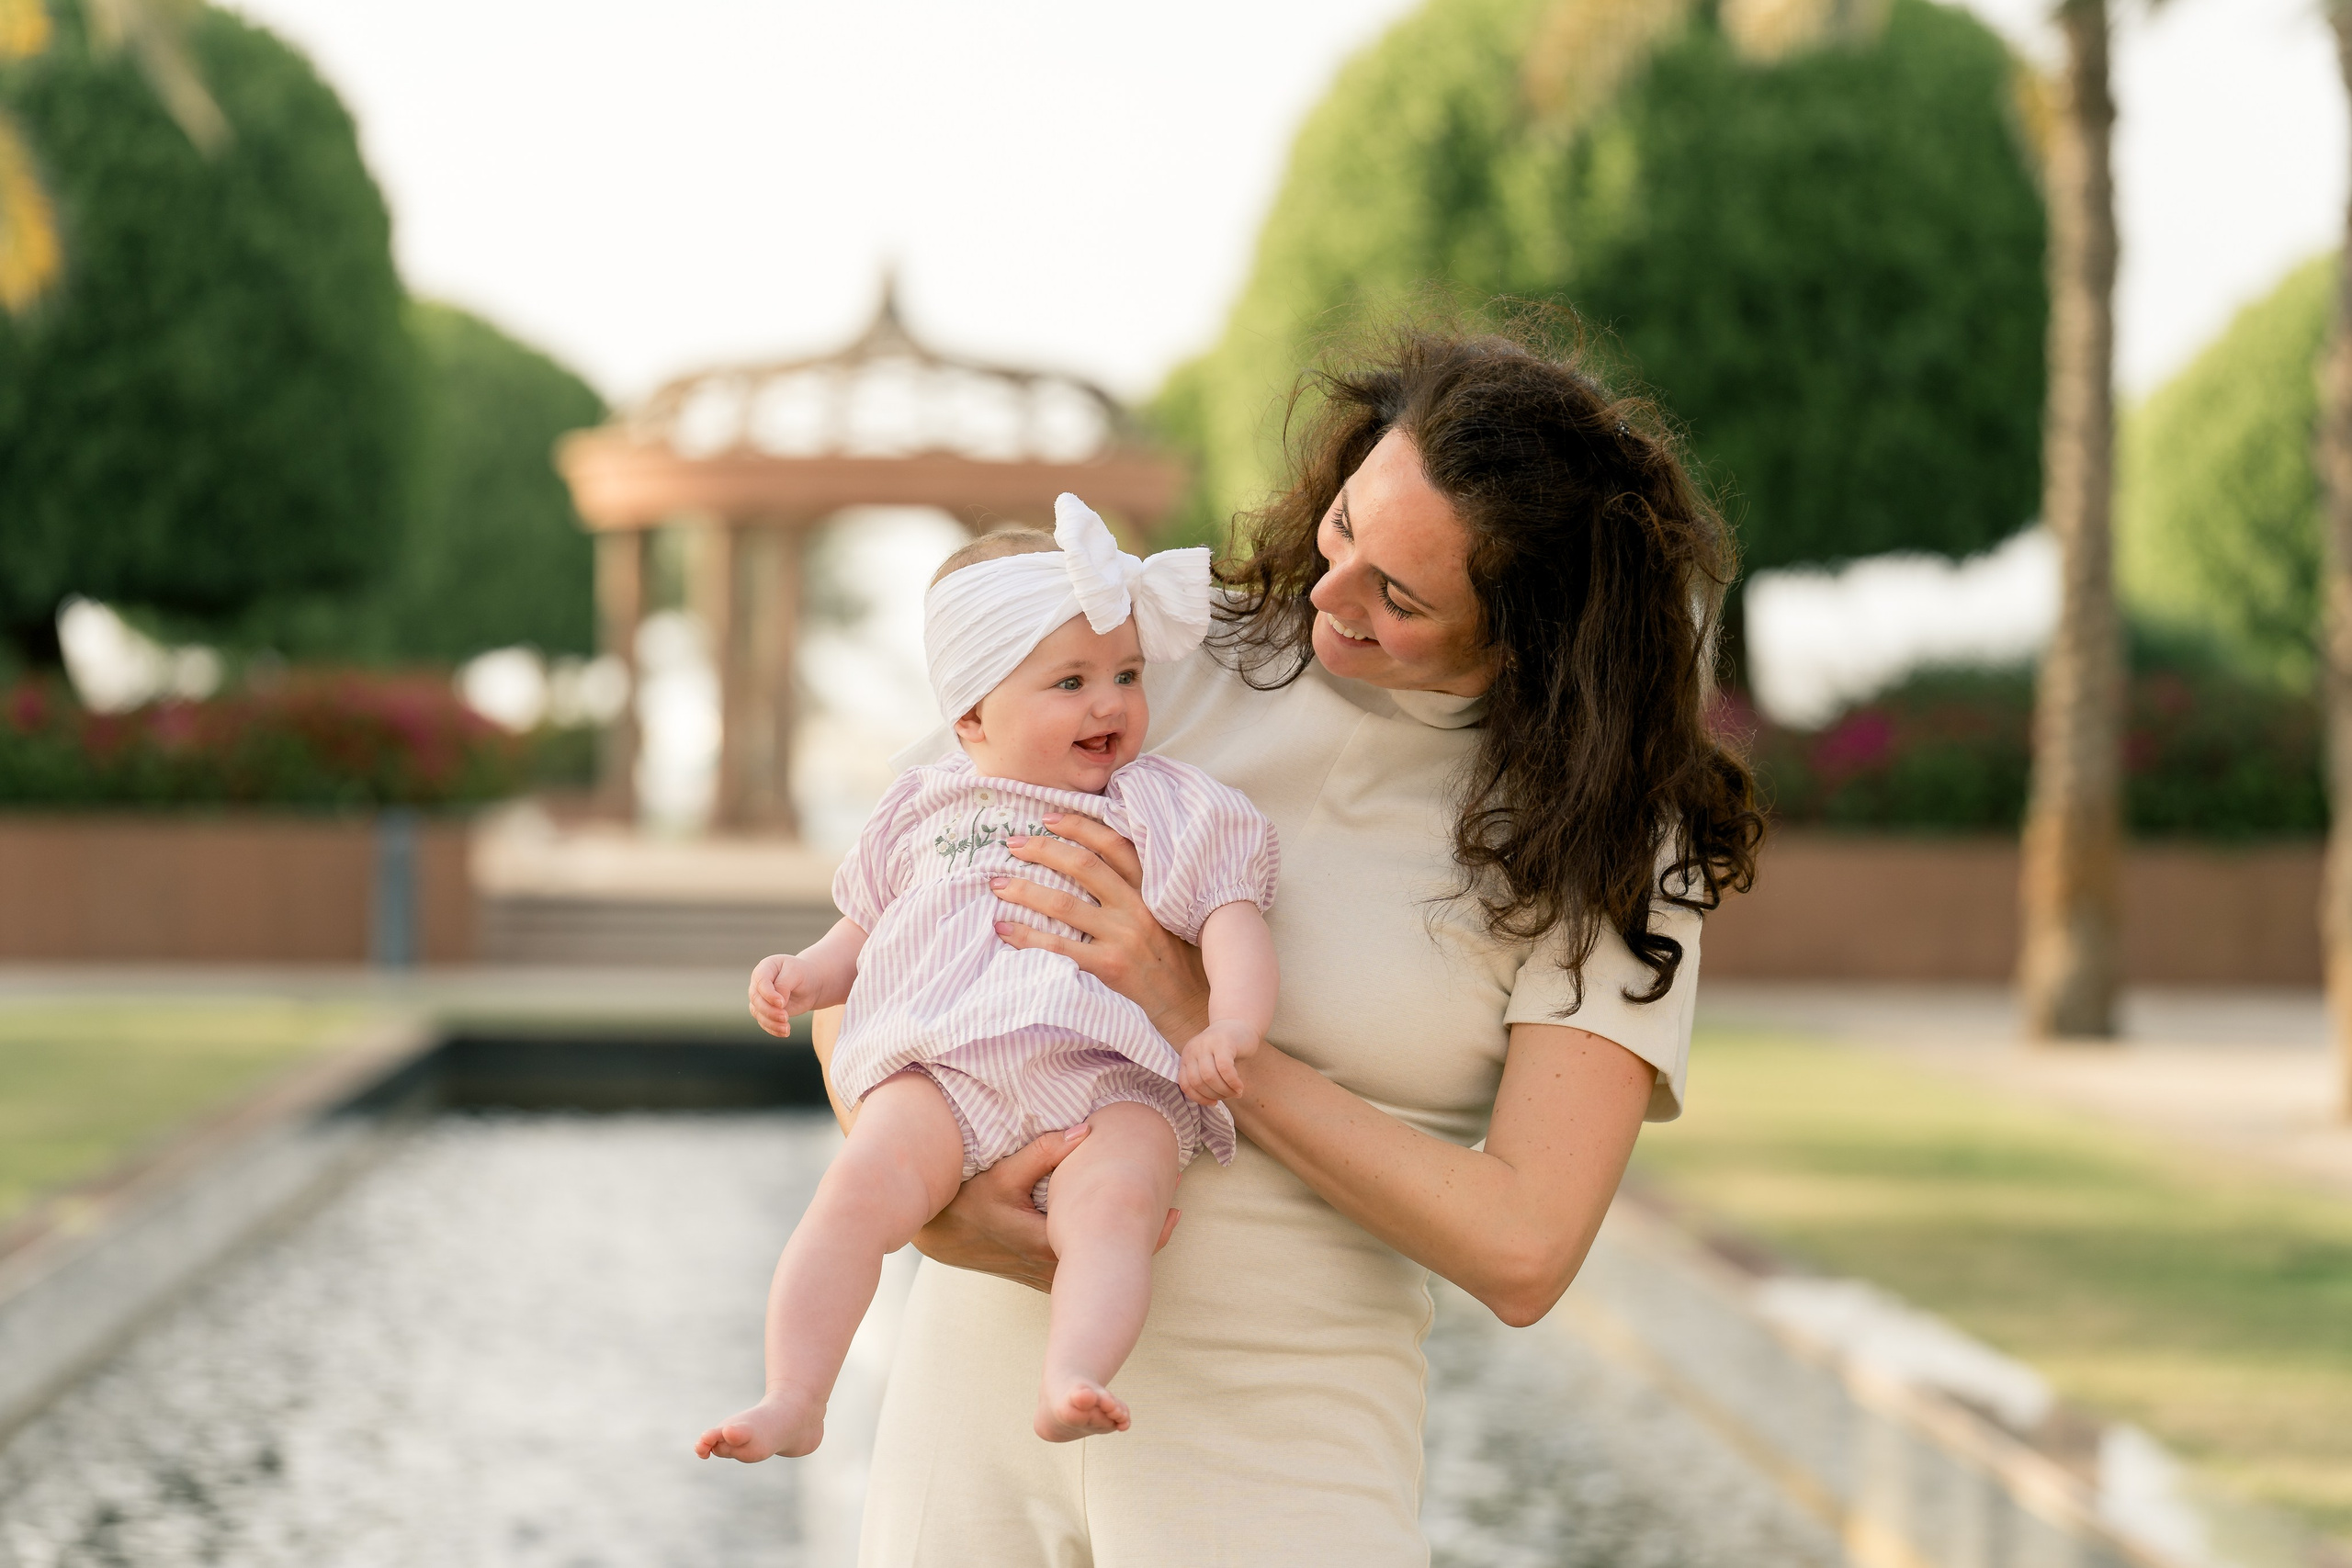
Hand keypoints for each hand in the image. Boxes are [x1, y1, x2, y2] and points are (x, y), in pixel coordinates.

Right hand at [747, 953, 818, 1036]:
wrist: (810, 984)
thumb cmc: (803, 974)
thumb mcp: (796, 973)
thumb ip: (784, 985)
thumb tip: (777, 1004)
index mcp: (765, 968)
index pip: (760, 981)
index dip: (768, 994)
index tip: (782, 1003)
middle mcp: (758, 983)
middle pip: (756, 999)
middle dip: (769, 1010)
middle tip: (785, 1017)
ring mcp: (760, 998)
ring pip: (758, 1012)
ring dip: (771, 1022)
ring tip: (787, 1028)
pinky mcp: (765, 1011)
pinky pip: (764, 1022)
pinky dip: (773, 1029)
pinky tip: (785, 1032)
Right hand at [911, 1122, 1179, 1290]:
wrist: (944, 1236)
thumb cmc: (969, 1201)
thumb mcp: (1001, 1174)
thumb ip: (1043, 1153)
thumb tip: (1085, 1131)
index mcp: (1046, 1242)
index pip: (1107, 1243)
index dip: (1144, 1230)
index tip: (1173, 1207)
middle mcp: (1050, 1267)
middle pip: (1108, 1261)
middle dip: (1143, 1238)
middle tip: (1175, 1210)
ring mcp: (1045, 1277)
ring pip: (1096, 1270)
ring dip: (1125, 1250)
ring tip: (1159, 1220)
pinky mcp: (1039, 1277)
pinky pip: (1081, 1272)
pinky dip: (1103, 1258)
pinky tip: (1121, 1240)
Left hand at [992, 814, 1212, 1043]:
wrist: (1190, 1002)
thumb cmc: (1176, 955)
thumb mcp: (1168, 911)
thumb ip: (1139, 887)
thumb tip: (1090, 863)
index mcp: (1152, 887)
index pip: (1113, 844)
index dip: (1079, 827)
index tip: (1048, 818)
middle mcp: (1138, 906)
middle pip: (1083, 866)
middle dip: (1043, 850)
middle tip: (1012, 844)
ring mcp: (1123, 936)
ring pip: (1064, 904)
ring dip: (1025, 890)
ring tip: (998, 884)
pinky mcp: (1110, 966)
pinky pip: (1059, 947)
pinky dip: (1027, 936)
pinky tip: (1003, 928)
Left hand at [1179, 1019, 1256, 1104]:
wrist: (1240, 1024)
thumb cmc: (1226, 1050)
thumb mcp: (1209, 1062)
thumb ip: (1204, 1079)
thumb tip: (1209, 1102)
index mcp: (1187, 1056)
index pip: (1185, 1084)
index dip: (1199, 1098)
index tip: (1213, 1102)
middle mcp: (1193, 1049)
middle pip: (1198, 1082)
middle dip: (1214, 1095)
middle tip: (1228, 1096)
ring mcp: (1207, 1044)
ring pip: (1210, 1077)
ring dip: (1224, 1091)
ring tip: (1236, 1093)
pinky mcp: (1223, 1042)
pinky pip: (1225, 1069)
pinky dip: (1232, 1083)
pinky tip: (1240, 1087)